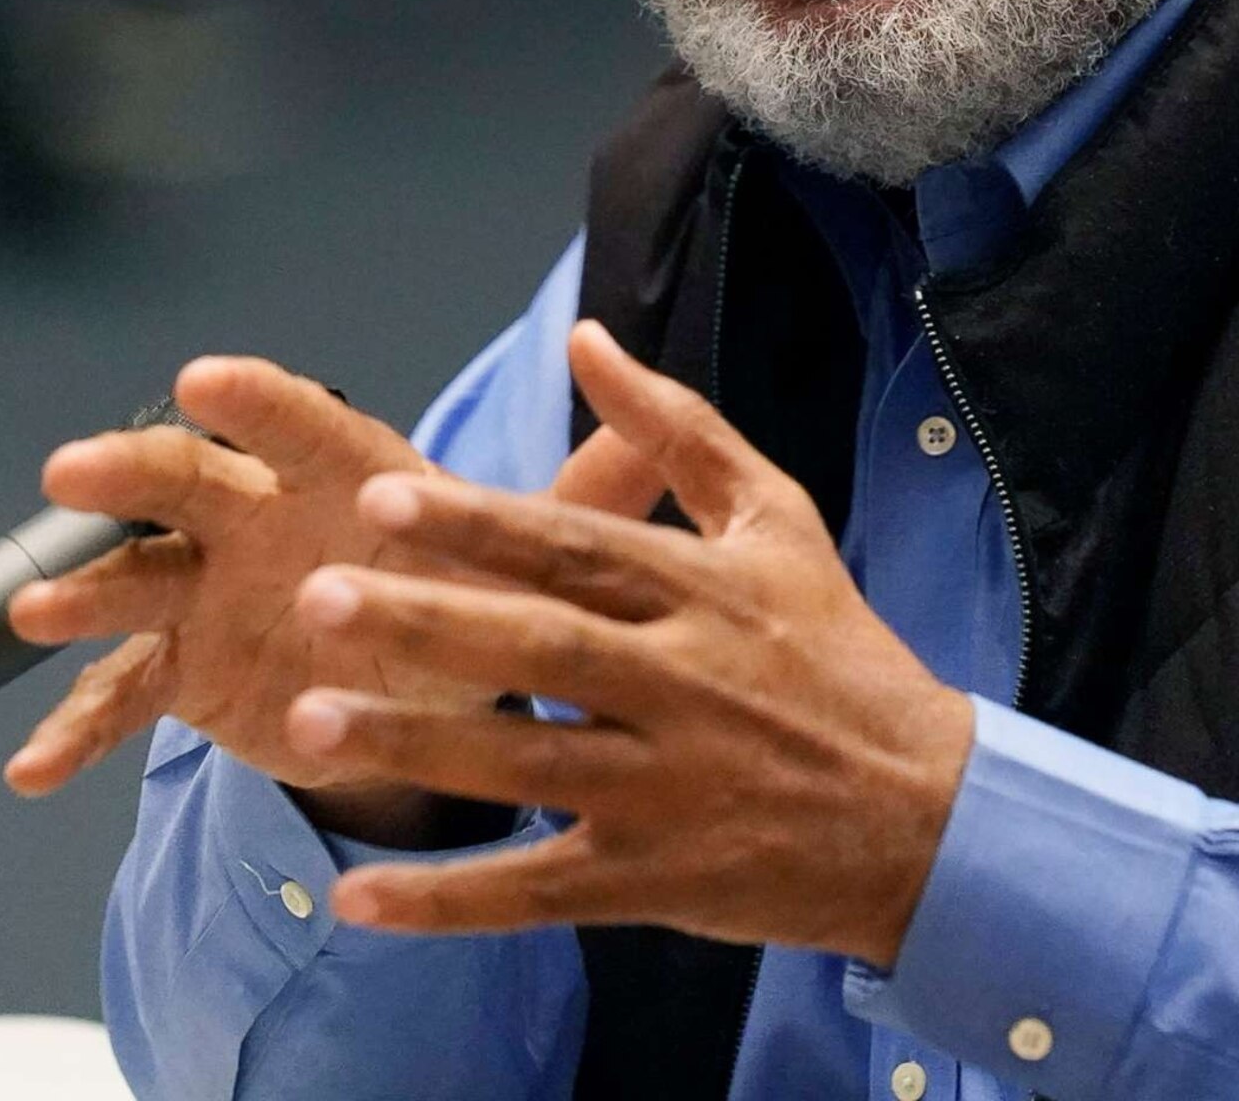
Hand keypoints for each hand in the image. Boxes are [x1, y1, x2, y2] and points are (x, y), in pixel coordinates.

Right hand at [2, 356, 669, 812]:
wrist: (419, 685)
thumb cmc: (465, 589)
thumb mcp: (527, 553)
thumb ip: (582, 501)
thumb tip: (658, 441)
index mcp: (343, 477)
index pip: (296, 422)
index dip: (254, 400)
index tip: (205, 380)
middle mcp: (262, 518)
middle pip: (184, 480)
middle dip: (127, 470)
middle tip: (73, 473)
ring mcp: (212, 593)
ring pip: (134, 577)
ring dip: (82, 591)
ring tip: (34, 615)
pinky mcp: (187, 670)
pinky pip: (121, 697)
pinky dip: (74, 729)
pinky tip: (35, 770)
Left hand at [284, 322, 974, 968]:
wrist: (929, 815)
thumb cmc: (840, 655)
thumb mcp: (779, 522)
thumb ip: (678, 430)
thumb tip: (586, 337)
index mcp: (704, 592)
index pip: (578, 550)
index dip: (482, 524)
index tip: (384, 497)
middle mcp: (682, 684)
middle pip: (542, 648)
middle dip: (428, 621)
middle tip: (318, 596)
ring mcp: (666, 787)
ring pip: (526, 766)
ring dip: (417, 748)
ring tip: (309, 722)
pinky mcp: (654, 877)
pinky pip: (538, 890)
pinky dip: (450, 901)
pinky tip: (359, 899)